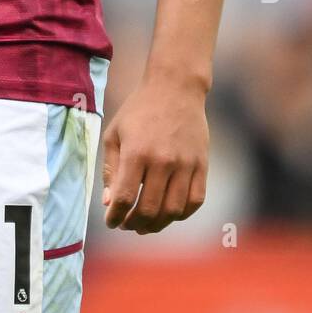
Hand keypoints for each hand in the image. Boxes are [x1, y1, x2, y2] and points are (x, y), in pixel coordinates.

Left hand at [101, 76, 208, 232]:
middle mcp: (162, 161)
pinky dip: (182, 214)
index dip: (115, 216)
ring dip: (157, 224)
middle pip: (148, 209)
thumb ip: (110, 169)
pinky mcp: (202, 165)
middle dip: (134, 224)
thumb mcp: (115, 133)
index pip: (124, 198)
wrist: (175, 87)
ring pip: (173, 210)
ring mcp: (185, 164)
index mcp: (136, 152)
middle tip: (127, 224)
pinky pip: (195, 201)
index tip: (111, 222)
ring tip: (146, 224)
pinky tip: (170, 213)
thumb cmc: (139, 110)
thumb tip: (109, 202)